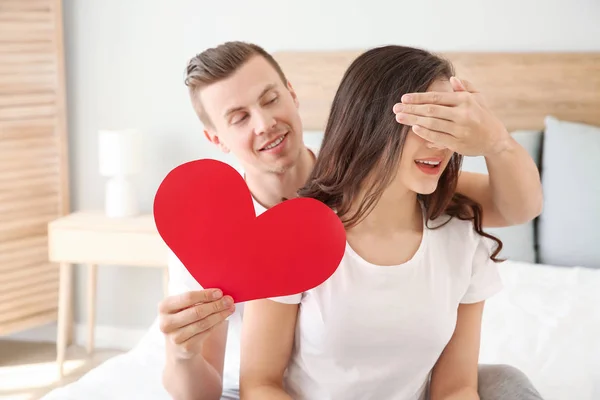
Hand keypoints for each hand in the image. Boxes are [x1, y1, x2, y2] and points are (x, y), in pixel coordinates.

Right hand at [158, 289, 234, 359]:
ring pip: (203, 323)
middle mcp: (166, 323)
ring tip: (230, 308)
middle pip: (196, 311)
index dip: (205, 295)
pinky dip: (217, 324)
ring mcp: (175, 337)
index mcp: (164, 307)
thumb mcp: (182, 307)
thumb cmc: (183, 318)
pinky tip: (223, 318)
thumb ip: (196, 299)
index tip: (220, 292)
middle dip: (216, 305)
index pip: (187, 298)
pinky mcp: (185, 348)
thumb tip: (220, 294)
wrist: (177, 346)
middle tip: (229, 300)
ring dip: (219, 315)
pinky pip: (205, 333)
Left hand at [392, 77, 510, 156]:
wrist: (495, 139)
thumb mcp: (478, 98)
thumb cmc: (483, 115)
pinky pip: (437, 137)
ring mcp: (460, 130)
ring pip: (432, 124)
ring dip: (413, 120)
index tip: (404, 98)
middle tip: (396, 108)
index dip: (418, 98)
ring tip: (399, 117)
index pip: (437, 98)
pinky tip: (414, 128)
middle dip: (411, 109)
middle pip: (431, 110)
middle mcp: (462, 114)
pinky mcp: (457, 143)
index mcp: (465, 101)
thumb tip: (452, 79)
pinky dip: (424, 132)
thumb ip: (465, 88)